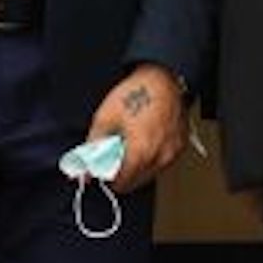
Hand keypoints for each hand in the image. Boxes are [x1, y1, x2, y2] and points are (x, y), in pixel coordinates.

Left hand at [85, 63, 186, 193]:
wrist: (162, 78)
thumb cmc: (135, 94)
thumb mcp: (104, 118)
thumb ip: (92, 148)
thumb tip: (84, 169)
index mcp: (140, 153)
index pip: (120, 184)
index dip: (108, 175)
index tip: (104, 164)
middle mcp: (159, 158)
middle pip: (135, 182)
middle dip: (122, 171)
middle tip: (116, 150)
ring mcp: (172, 154)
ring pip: (149, 175)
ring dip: (137, 166)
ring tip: (131, 142)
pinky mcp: (179, 148)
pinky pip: (161, 164)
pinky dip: (151, 158)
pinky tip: (144, 139)